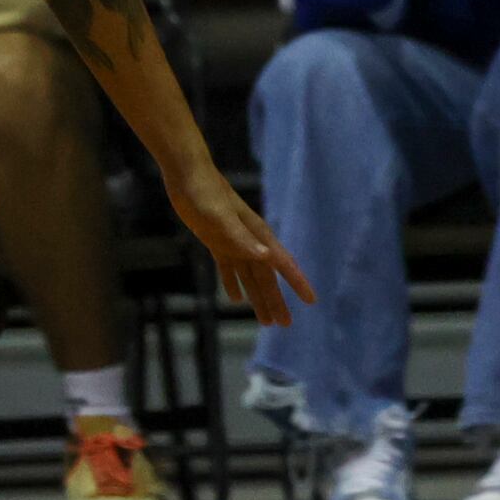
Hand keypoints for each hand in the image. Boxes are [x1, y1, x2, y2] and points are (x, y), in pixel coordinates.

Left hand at [166, 159, 315, 324]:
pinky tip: (235, 299)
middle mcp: (250, 241)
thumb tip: (266, 256)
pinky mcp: (217, 241)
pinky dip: (233, 284)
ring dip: (257, 297)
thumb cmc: (205, 193)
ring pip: (250, 276)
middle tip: (285, 325)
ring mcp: (234, 241)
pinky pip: (230, 268)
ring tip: (265, 320)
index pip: (282, 264)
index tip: (311, 300)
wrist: (188, 175)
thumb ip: (242, 238)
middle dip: (276, 300)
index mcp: (257, 235)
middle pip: (266, 277)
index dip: (297, 282)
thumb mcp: (221, 217)